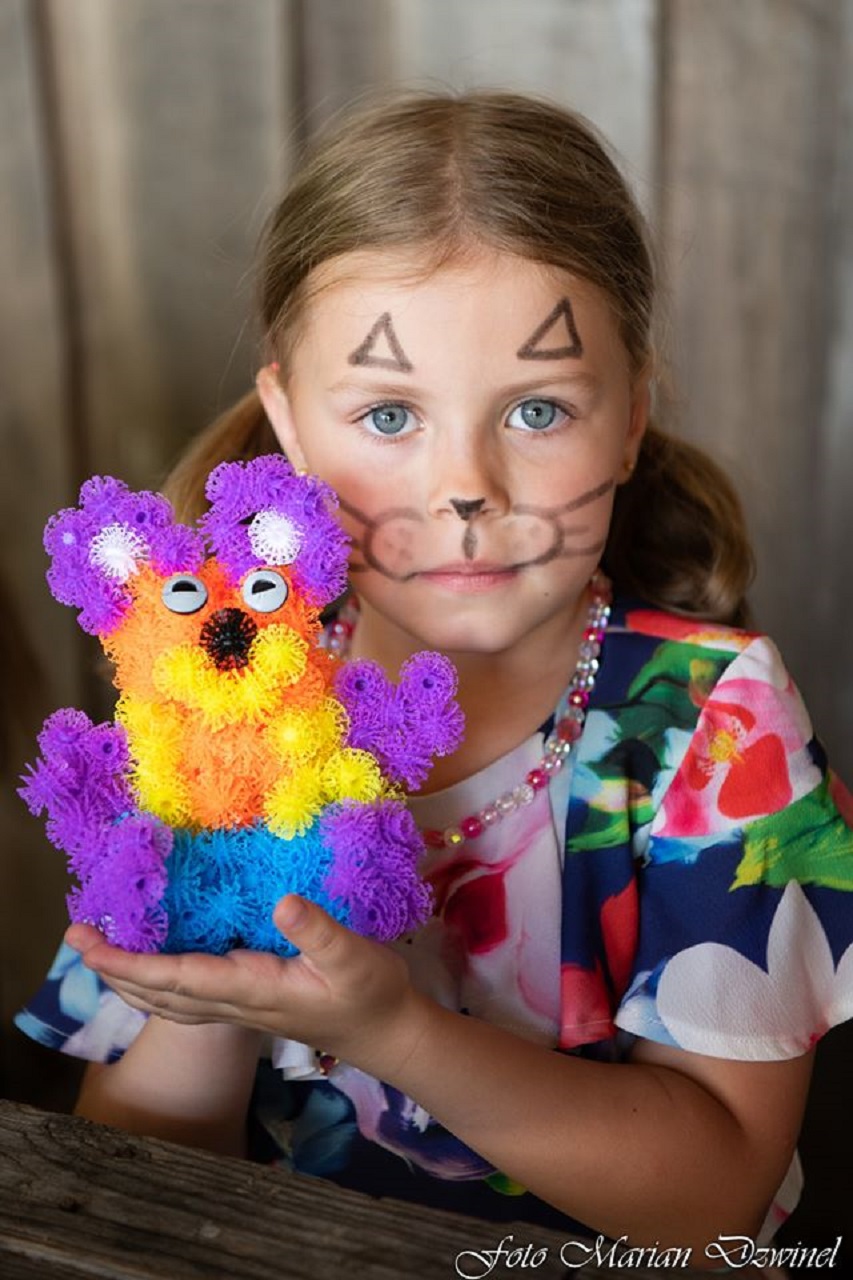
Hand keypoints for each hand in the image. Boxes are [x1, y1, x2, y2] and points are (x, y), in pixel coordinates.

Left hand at [66, 895, 428, 1075]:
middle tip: (76, 938)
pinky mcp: (250, 1002)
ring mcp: (240, 1006)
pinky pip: (188, 997)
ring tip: (99, 954)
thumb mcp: (354, 956)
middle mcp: (235, 1001)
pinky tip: (154, 970)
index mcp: (251, 988)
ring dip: (129, 980)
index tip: (92, 945)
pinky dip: (158, 983)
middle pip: (159, 994)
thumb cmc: (373, 993)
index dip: (130, 963)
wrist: (387, 1033)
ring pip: (168, 1000)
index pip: (176, 978)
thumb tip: (281, 902)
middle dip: (114, 969)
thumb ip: (319, 932)